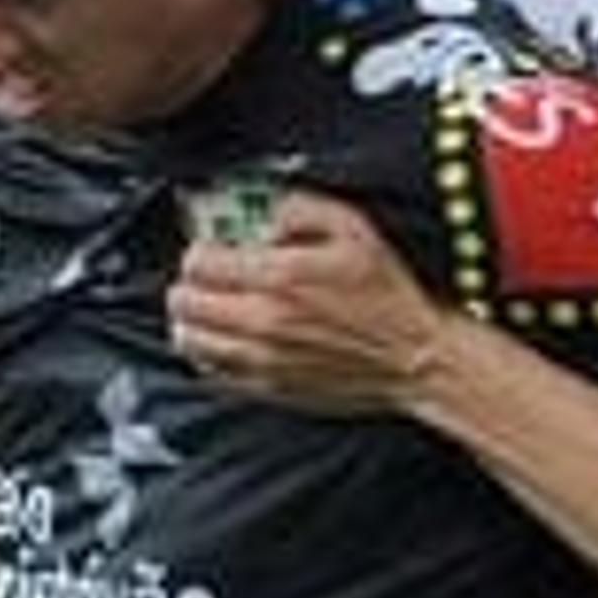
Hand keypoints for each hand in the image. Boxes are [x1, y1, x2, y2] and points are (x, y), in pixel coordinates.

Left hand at [167, 189, 442, 414]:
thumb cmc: (387, 294)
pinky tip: (229, 337)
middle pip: (183, 302)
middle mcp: (262, 322)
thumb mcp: (354, 229)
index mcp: (280, 277)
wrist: (414, 358)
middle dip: (191, 282)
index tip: (218, 246)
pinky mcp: (266, 388)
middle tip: (212, 275)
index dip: (202, 248)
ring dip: (193, 318)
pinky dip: (208, 351)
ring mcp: (261, 360)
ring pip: (188, 339)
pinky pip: (209, 371)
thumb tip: (257, 214)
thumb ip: (299, 209)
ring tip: (213, 307)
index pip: (198, 262)